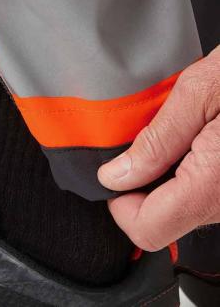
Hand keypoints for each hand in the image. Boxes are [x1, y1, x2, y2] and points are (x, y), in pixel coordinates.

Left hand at [98, 46, 219, 250]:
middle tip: (139, 147)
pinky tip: (189, 141)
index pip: (147, 228)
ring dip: (161, 177)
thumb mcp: (198, 94)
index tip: (113, 173)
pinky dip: (183, 172)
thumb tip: (116, 176)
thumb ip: (155, 141)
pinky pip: (199, 194)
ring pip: (180, 208)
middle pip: (161, 220)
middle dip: (138, 187)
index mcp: (212, 184)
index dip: (119, 203)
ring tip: (170, 137)